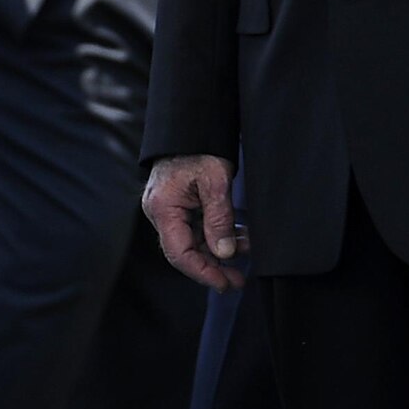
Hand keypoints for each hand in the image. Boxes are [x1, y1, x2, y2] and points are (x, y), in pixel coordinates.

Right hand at [141, 154, 247, 292]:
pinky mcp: (180, 206)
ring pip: (194, 242)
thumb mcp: (215, 182)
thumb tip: (224, 253)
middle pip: (185, 252)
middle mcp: (161, 213)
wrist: (191, 125)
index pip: (179, 253)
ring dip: (219, 250)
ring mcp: (170, 210)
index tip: (224, 283)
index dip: (202, 272)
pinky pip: (198, 229)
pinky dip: (218, 236)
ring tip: (247, 252)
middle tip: (238, 281)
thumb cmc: (199, 149)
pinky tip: (239, 238)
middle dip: (212, 267)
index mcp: (164, 208)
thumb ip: (219, 220)